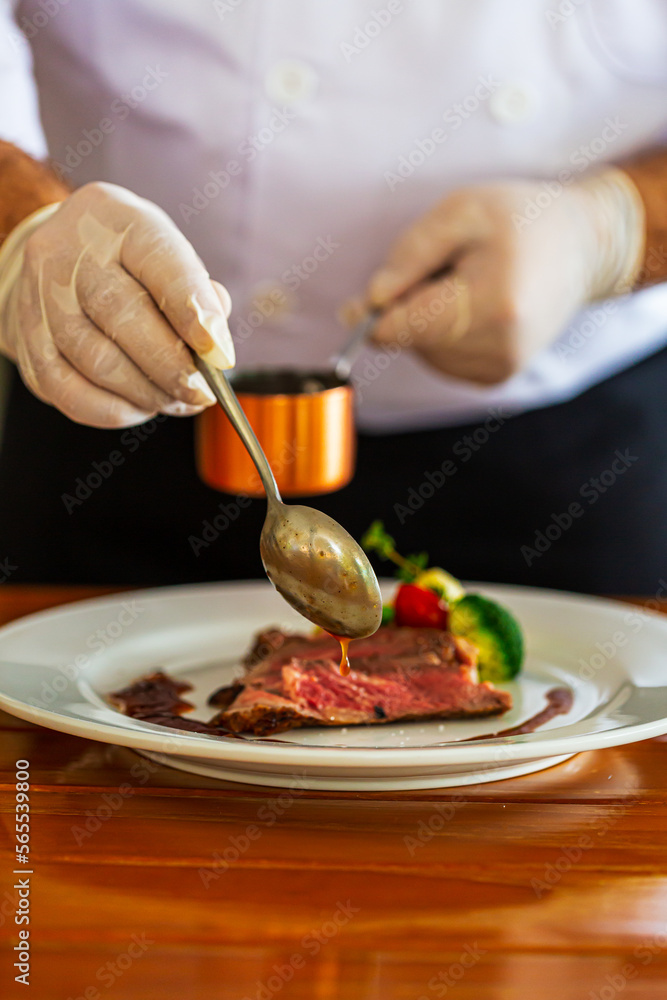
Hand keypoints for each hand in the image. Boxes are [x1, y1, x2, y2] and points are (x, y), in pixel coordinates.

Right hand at [0, 181, 234, 426]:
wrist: (57, 260)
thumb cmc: (127, 262)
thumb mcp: (167, 255)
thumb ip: (198, 293)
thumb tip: (214, 345)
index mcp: (118, 220)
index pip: (160, 263)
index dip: (194, 312)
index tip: (220, 355)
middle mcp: (69, 253)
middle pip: (123, 318)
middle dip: (171, 367)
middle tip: (201, 393)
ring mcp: (41, 296)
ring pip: (95, 361)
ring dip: (145, 393)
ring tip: (175, 402)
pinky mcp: (26, 340)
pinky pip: (66, 390)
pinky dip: (110, 410)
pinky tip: (137, 408)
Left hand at [362, 171, 643, 384]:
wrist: (582, 247)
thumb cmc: (519, 220)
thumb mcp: (461, 211)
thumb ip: (409, 255)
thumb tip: (370, 303)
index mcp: (492, 304)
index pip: (402, 329)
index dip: (371, 316)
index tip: (357, 303)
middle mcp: (499, 347)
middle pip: (410, 341)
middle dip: (407, 308)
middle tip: (440, 271)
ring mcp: (500, 368)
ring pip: (422, 353)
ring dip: (425, 320)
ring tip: (464, 285)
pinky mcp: (496, 377)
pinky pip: (440, 360)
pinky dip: (442, 335)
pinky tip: (472, 307)